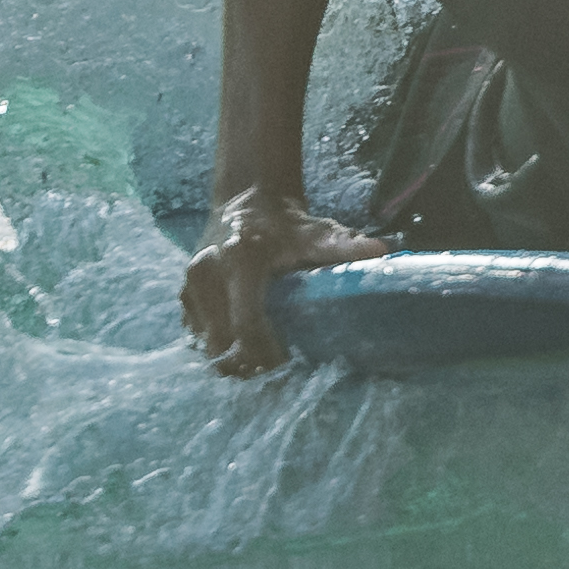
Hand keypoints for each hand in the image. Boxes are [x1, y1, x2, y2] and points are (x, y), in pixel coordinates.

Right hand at [184, 192, 369, 376]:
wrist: (244, 198)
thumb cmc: (283, 222)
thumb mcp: (315, 231)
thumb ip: (344, 245)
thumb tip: (384, 253)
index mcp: (240, 260)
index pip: (246, 323)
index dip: (264, 353)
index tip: (286, 363)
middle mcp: (206, 273)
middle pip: (221, 342)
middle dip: (245, 363)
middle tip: (273, 370)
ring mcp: (190, 286)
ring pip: (205, 344)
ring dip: (229, 359)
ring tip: (257, 363)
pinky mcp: (184, 294)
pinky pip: (196, 336)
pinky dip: (216, 347)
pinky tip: (238, 348)